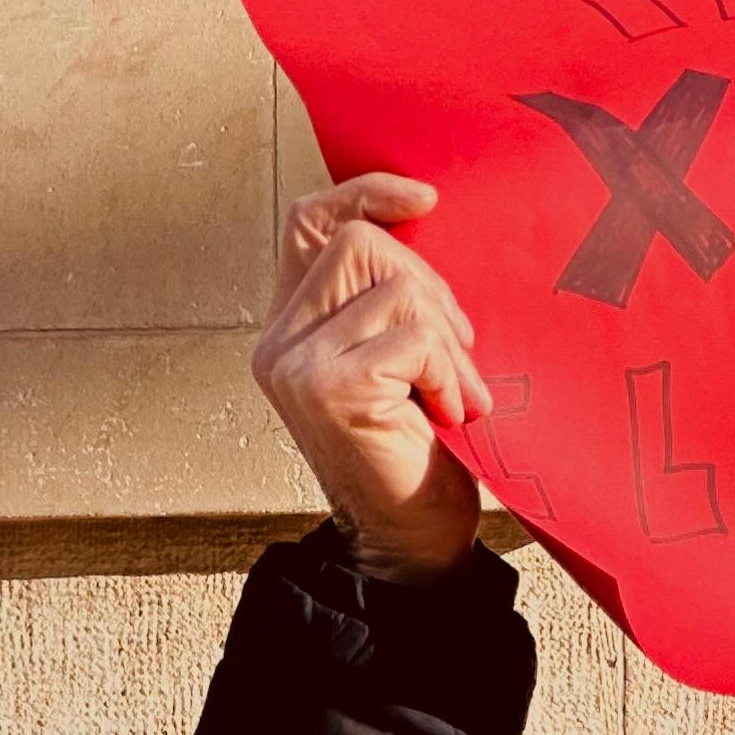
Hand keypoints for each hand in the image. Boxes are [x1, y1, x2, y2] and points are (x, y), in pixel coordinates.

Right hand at [251, 173, 493, 576]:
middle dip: (430, 287)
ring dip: (446, 338)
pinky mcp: (327, 387)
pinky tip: (448, 413)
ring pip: (394, 286)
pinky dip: (447, 371)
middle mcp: (277, 340)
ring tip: (455, 392)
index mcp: (292, 324)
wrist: (410, 542)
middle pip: (361, 243)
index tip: (426, 198)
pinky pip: (412, 335)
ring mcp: (295, 363)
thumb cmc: (419, 447)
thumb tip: (428, 216)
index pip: (308, 220)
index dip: (364, 192)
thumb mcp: (402, 356)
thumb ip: (390, 298)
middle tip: (457, 353)